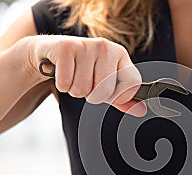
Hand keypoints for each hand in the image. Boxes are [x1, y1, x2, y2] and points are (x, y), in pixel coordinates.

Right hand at [20, 35, 145, 115]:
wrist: (50, 53)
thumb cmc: (81, 69)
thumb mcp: (105, 83)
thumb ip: (123, 98)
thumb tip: (141, 111)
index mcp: (120, 54)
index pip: (133, 84)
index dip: (120, 96)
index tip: (110, 93)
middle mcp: (106, 47)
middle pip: (105, 92)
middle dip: (91, 95)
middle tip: (84, 81)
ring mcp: (86, 45)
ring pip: (83, 90)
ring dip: (74, 89)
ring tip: (72, 75)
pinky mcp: (65, 48)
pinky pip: (65, 84)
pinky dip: (61, 85)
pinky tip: (61, 72)